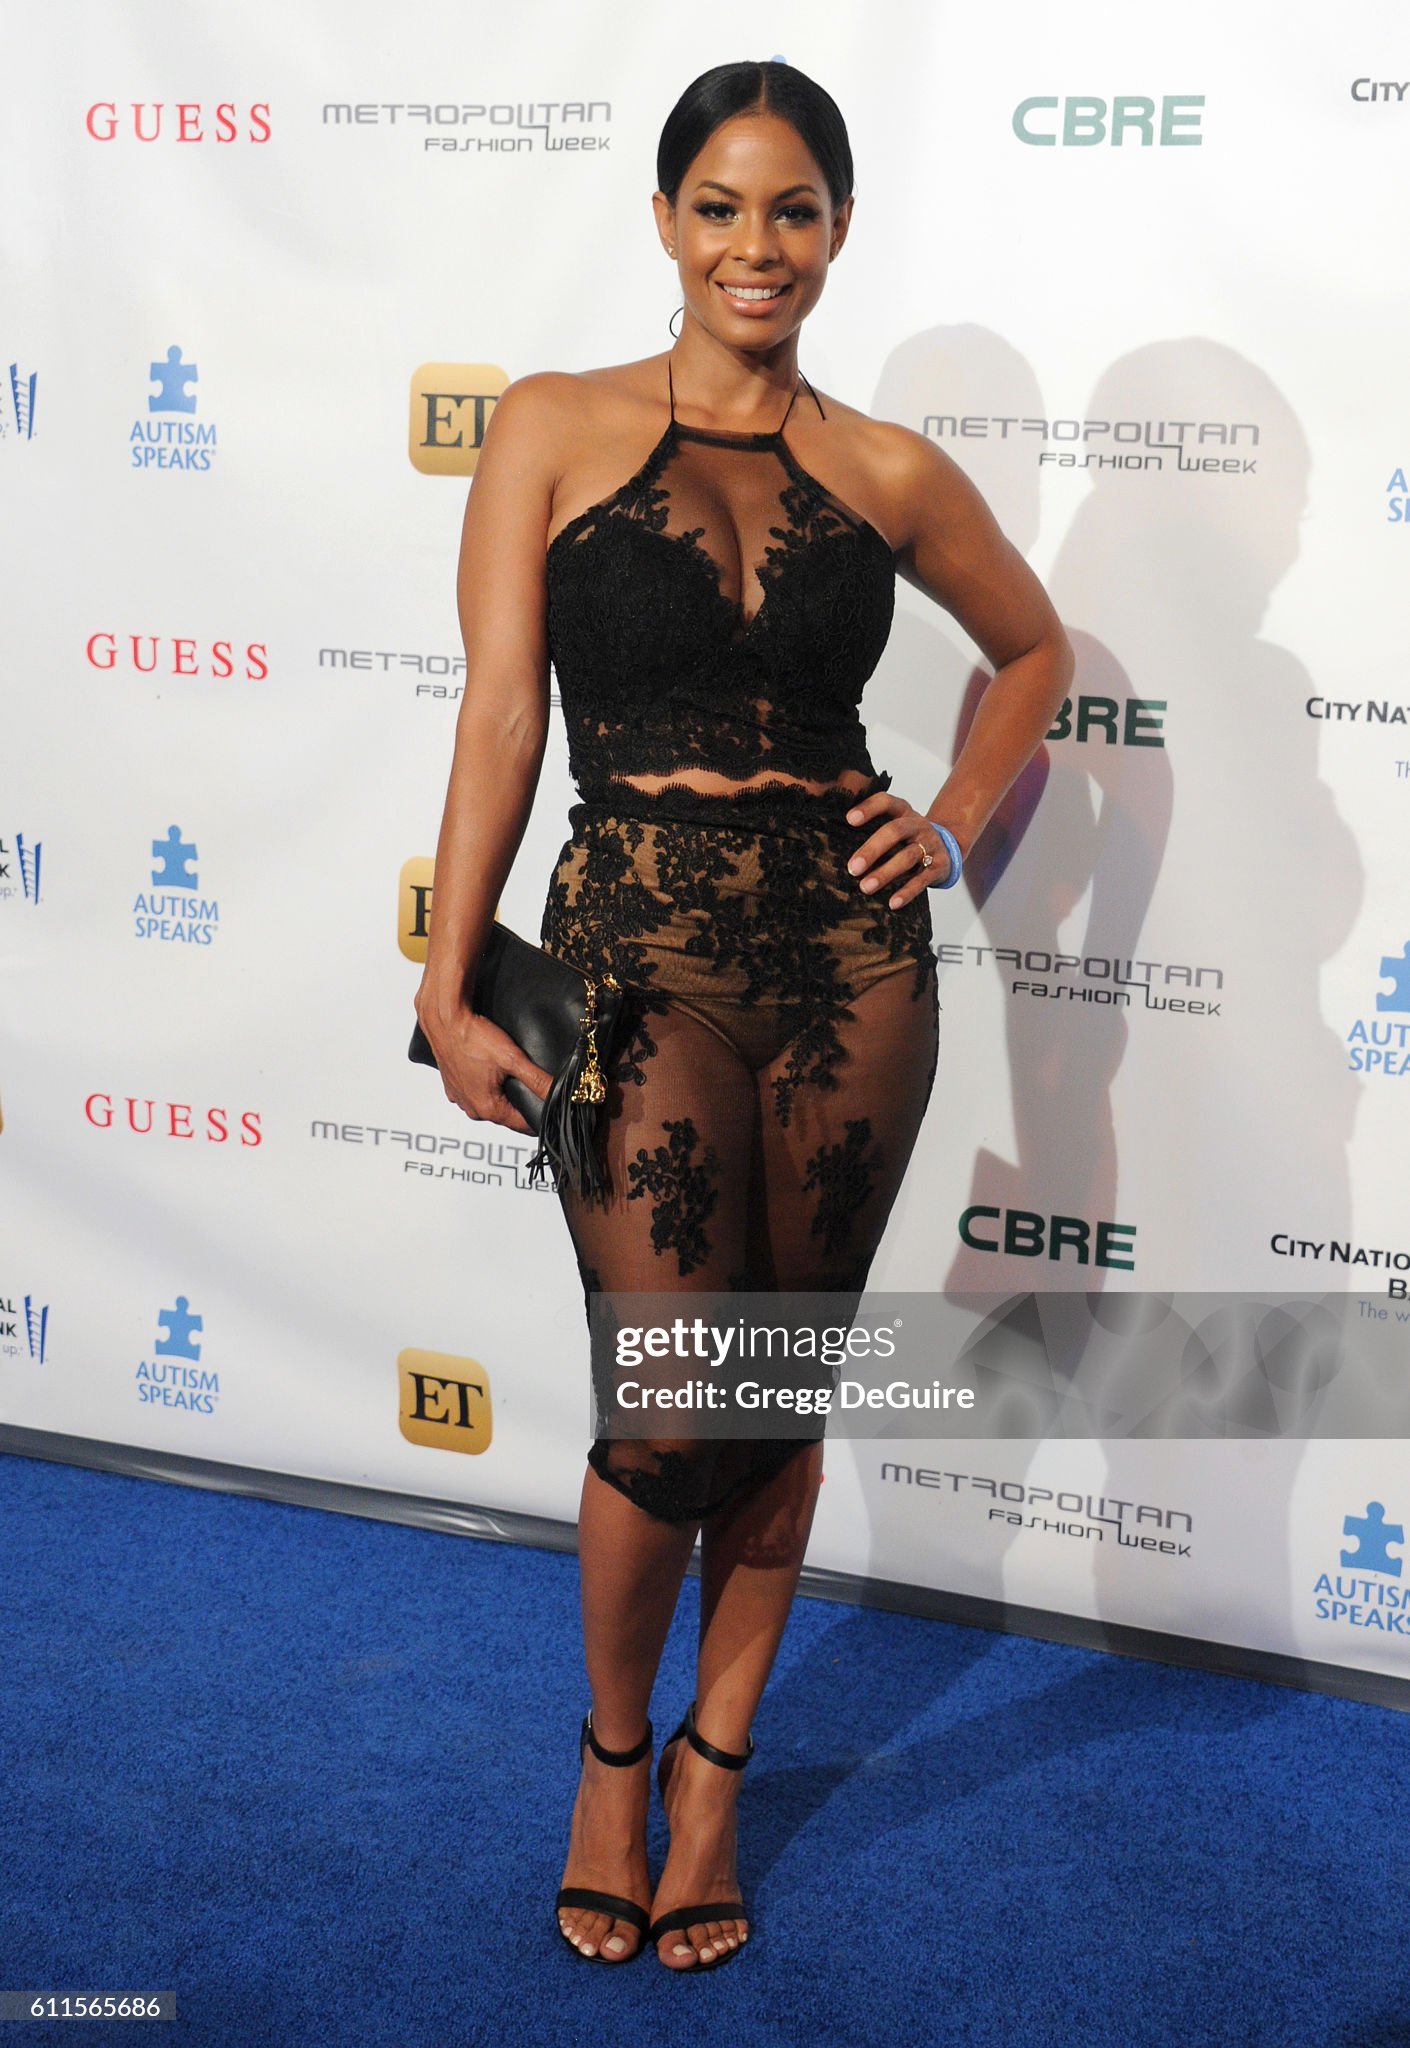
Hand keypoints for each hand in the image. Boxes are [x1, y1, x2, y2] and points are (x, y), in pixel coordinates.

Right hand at [413, 992, 554, 1136]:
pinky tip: (491, 1069)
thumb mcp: (512, 1059)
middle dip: (522, 1103)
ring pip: (490, 1102)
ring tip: (513, 1074)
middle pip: (506, 1114)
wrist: (444, 1020)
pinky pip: (475, 1091)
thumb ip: (537, 1080)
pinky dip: (485, 1084)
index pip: (522, 1125)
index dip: (540, 1116)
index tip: (551, 1108)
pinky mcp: (452, 1085)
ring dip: (502, 1093)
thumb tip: (559, 1093)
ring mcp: (459, 1097)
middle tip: (535, 1086)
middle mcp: (471, 1108)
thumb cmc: (473, 1038)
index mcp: (487, 1108)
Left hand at [844, 789, 954, 906]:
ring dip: (885, 873)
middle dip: (872, 850)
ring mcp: (930, 844)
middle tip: (853, 868)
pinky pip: (922, 879)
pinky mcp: (939, 865)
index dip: (869, 808)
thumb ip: (872, 829)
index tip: (850, 820)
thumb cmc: (908, 838)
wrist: (947, 847)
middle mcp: (918, 824)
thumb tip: (833, 843)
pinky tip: (892, 903)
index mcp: (903, 811)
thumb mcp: (895, 826)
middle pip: (895, 831)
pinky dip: (907, 892)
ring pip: (908, 857)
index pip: (886, 802)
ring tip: (866, 887)